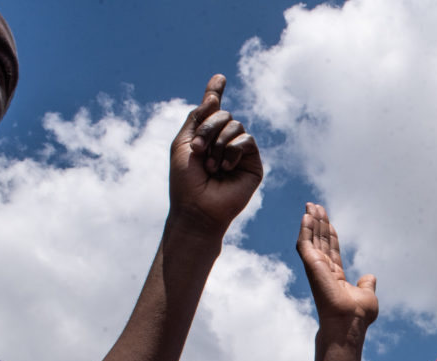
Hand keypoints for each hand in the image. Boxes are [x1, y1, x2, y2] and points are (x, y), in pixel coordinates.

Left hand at [169, 75, 263, 236]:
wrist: (197, 208)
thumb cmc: (186, 181)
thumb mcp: (183, 143)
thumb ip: (196, 118)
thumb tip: (215, 97)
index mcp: (205, 135)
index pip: (212, 109)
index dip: (215, 92)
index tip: (219, 78)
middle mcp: (224, 141)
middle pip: (223, 114)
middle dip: (208, 128)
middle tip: (198, 151)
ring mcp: (240, 152)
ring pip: (235, 125)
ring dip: (218, 143)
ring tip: (211, 166)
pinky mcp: (253, 164)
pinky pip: (246, 140)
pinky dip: (232, 151)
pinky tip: (225, 168)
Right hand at [297, 202, 378, 329]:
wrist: (349, 322)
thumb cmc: (358, 315)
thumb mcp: (367, 295)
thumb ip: (366, 285)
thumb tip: (370, 278)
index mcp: (335, 276)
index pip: (331, 250)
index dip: (329, 235)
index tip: (328, 221)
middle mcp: (323, 270)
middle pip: (319, 241)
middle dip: (318, 223)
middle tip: (315, 205)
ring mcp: (315, 267)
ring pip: (311, 239)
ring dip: (311, 222)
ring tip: (311, 205)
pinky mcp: (311, 265)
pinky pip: (305, 243)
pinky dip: (305, 229)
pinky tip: (307, 216)